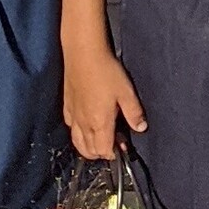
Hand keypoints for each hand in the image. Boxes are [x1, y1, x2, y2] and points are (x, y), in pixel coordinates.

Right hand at [63, 39, 146, 159]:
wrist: (83, 54)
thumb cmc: (106, 71)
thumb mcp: (126, 92)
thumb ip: (134, 113)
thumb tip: (141, 127)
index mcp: (99, 123)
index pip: (103, 150)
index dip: (113, 153)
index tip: (121, 146)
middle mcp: (84, 124)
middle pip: (89, 151)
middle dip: (101, 153)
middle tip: (112, 143)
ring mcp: (73, 116)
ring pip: (77, 142)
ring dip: (88, 147)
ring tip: (99, 140)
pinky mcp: (66, 106)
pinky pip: (71, 127)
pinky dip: (78, 133)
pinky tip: (85, 125)